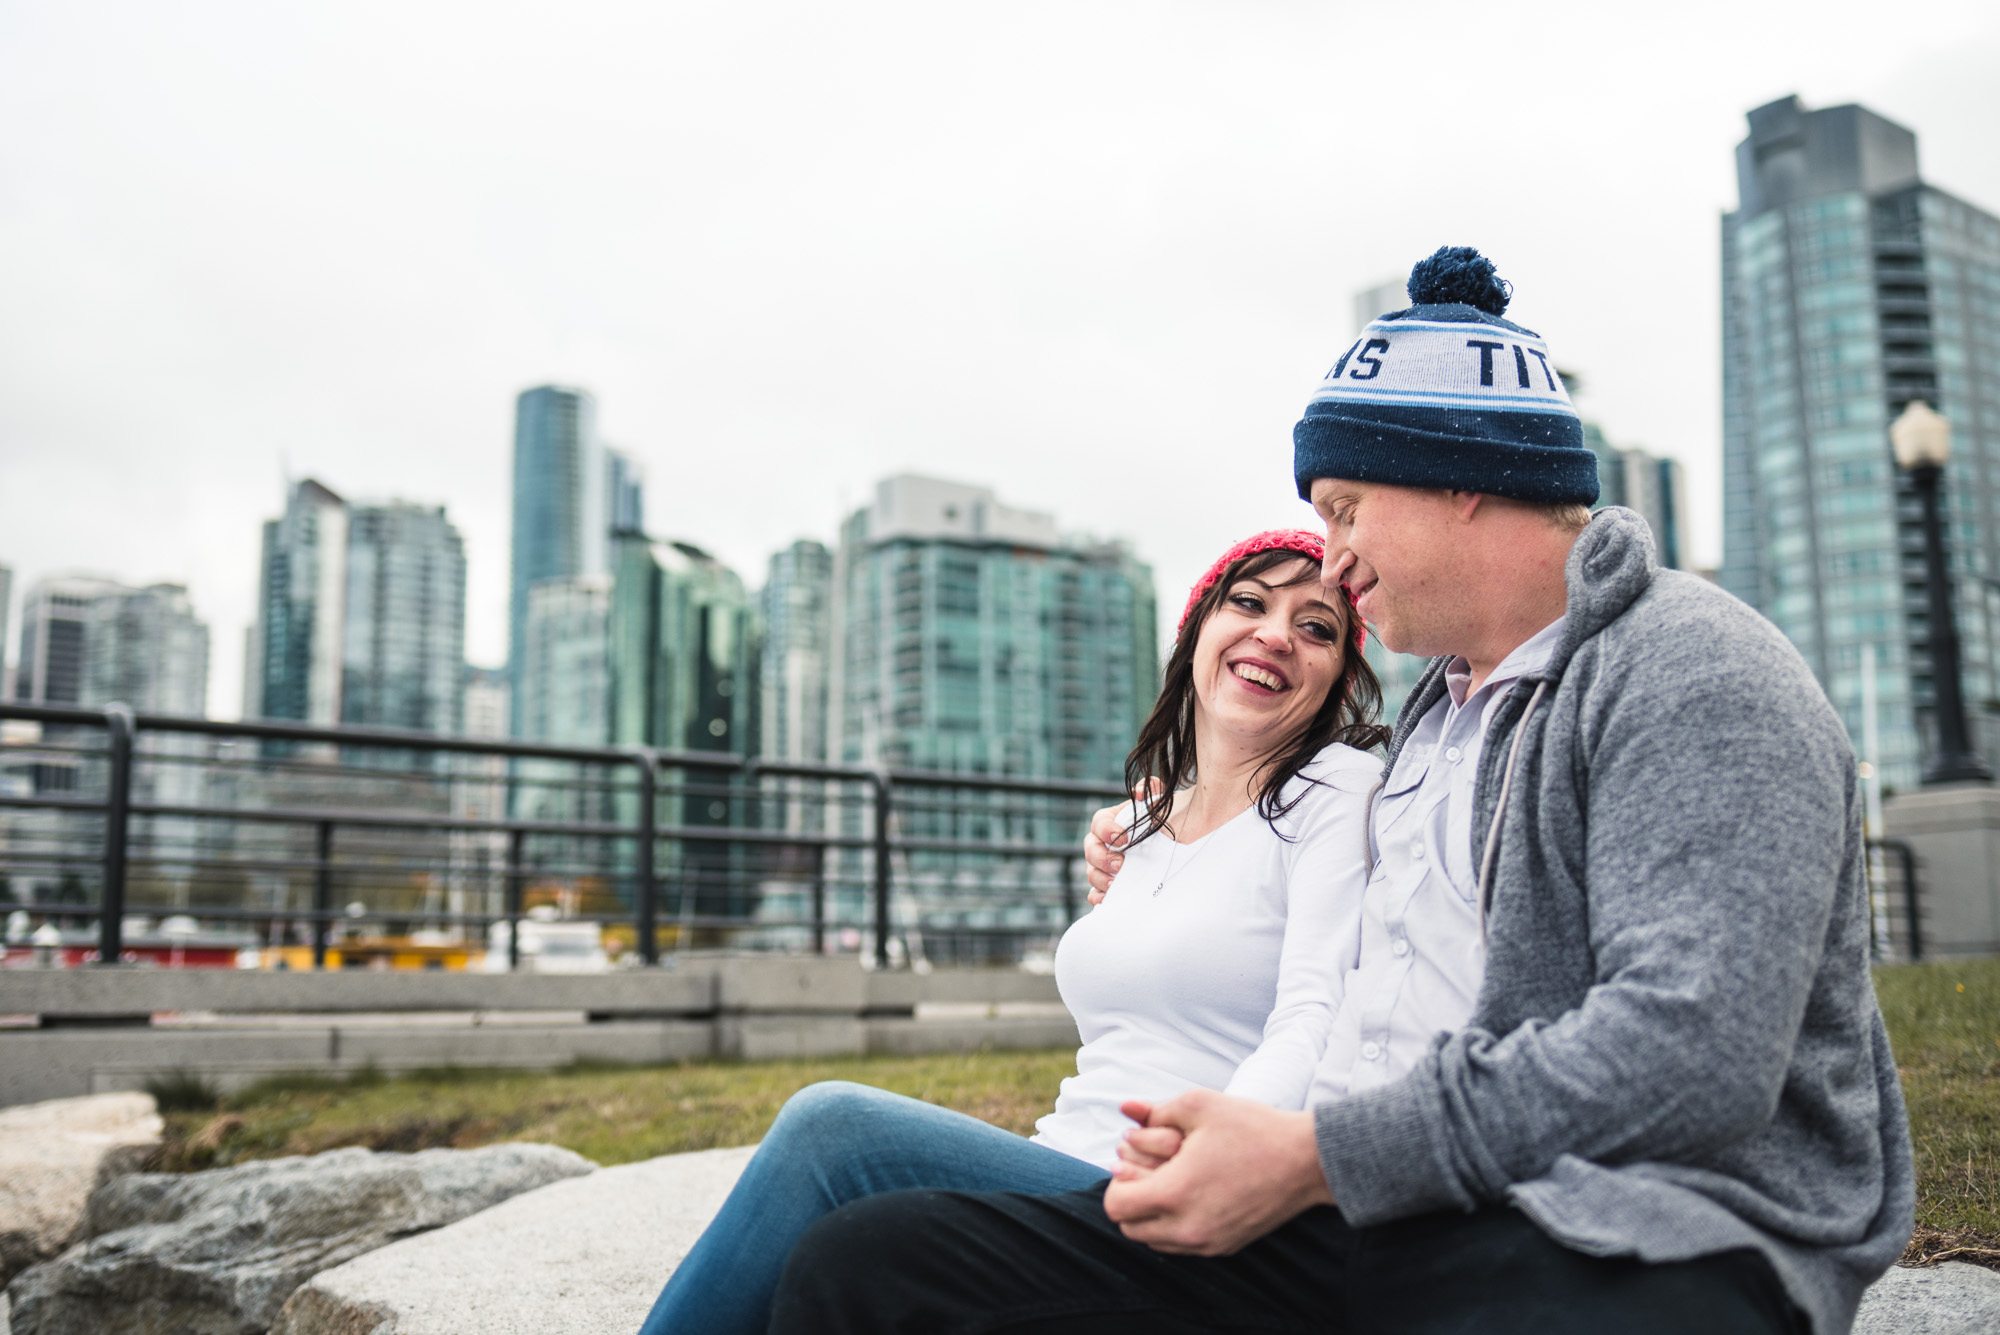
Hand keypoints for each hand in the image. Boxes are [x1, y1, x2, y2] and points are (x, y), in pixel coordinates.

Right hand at [1085, 781, 1161, 903]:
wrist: (1171, 846)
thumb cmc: (1161, 821)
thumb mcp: (1159, 802)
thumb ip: (1151, 790)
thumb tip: (1140, 792)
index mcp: (1110, 822)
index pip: (1099, 823)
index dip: (1107, 830)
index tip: (1123, 837)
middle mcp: (1101, 844)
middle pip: (1090, 850)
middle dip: (1103, 858)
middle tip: (1120, 865)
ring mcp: (1102, 866)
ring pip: (1091, 873)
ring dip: (1101, 880)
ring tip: (1115, 885)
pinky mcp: (1106, 886)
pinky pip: (1095, 894)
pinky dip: (1098, 898)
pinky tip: (1108, 901)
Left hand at [1101, 1089, 1331, 1255]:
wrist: (1306, 1161)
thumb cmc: (1252, 1128)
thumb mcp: (1198, 1105)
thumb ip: (1155, 1111)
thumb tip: (1127, 1111)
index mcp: (1174, 1194)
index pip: (1115, 1206)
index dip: (1117, 1181)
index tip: (1134, 1163)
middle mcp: (1187, 1229)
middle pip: (1130, 1228)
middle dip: (1132, 1199)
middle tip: (1151, 1172)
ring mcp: (1207, 1243)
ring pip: (1154, 1241)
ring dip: (1152, 1216)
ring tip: (1172, 1183)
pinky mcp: (1225, 1248)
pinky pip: (1181, 1247)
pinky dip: (1175, 1226)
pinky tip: (1193, 1197)